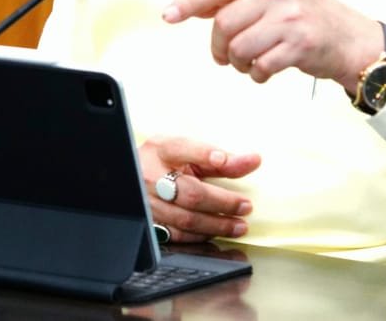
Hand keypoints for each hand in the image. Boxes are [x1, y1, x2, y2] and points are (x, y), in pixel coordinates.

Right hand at [141, 135, 260, 242]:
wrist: (132, 175)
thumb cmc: (165, 161)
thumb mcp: (187, 151)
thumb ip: (219, 158)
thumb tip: (252, 161)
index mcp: (162, 150)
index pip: (184, 149)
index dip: (206, 155)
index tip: (225, 159)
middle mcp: (152, 176)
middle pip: (191, 193)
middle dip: (222, 202)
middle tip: (245, 206)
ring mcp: (149, 202)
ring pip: (186, 219)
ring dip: (217, 225)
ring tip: (239, 225)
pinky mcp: (150, 222)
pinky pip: (177, 235)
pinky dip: (200, 236)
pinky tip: (215, 233)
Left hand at [162, 0, 383, 89]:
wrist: (353, 38)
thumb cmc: (306, 15)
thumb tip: (183, 2)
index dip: (188, 2)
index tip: (169, 15)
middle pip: (223, 23)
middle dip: (218, 46)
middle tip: (225, 56)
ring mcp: (290, 16)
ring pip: (238, 47)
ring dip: (238, 63)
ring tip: (250, 62)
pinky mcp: (300, 44)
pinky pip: (259, 67)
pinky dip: (257, 74)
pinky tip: (267, 69)